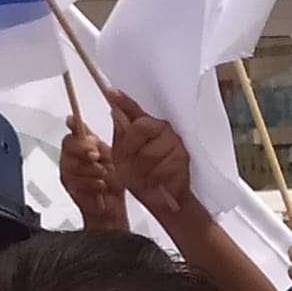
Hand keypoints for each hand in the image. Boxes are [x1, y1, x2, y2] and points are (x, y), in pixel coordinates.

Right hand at [59, 120, 126, 231]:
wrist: (113, 206)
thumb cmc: (114, 181)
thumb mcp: (117, 154)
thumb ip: (114, 135)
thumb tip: (114, 112)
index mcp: (84, 143)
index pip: (75, 128)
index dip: (72, 124)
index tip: (72, 121)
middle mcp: (73, 154)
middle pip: (68, 144)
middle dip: (83, 148)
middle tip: (95, 155)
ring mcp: (68, 170)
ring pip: (72, 163)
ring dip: (91, 169)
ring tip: (103, 175)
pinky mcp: (69, 185)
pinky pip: (75, 180)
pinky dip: (91, 183)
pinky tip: (100, 186)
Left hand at [108, 89, 190, 216]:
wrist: (158, 199)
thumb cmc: (141, 176)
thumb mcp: (123, 157)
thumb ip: (120, 136)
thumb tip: (114, 111)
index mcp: (145, 125)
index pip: (133, 108)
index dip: (122, 100)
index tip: (109, 91)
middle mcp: (161, 128)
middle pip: (140, 127)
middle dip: (130, 148)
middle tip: (129, 162)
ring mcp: (174, 142)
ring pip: (148, 152)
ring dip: (140, 170)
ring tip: (143, 176)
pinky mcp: (182, 159)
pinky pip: (159, 169)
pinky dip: (152, 180)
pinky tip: (154, 182)